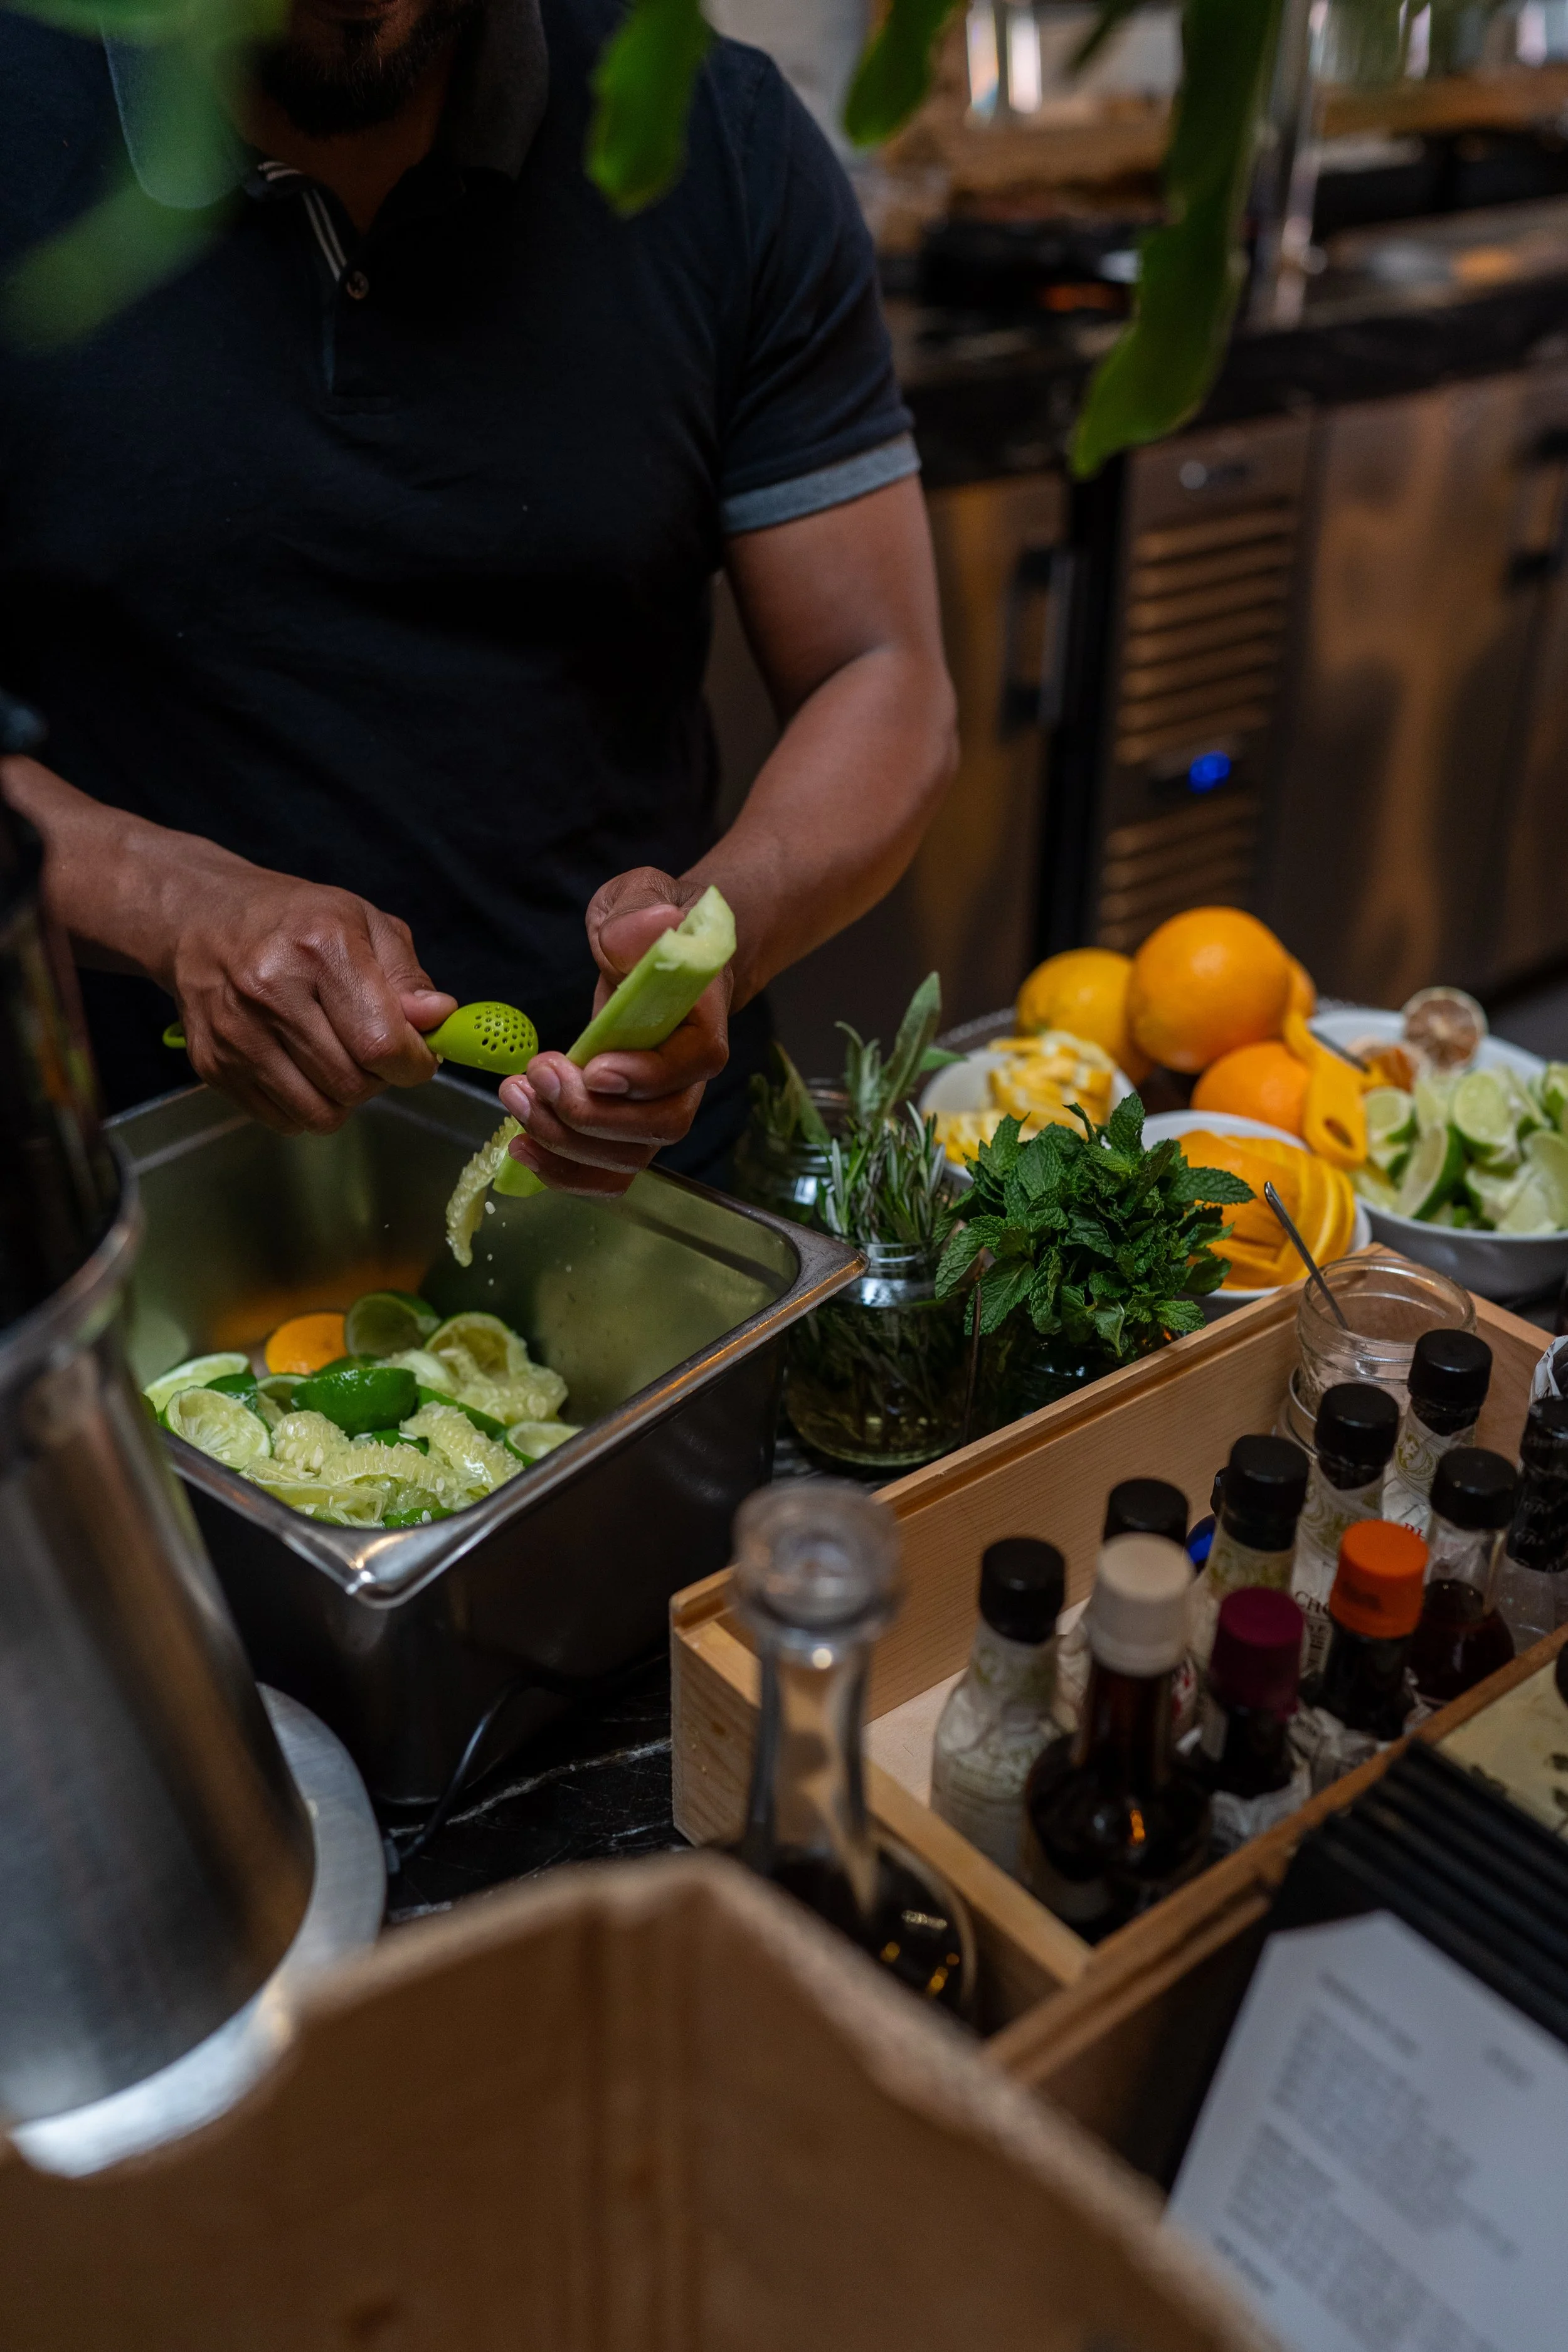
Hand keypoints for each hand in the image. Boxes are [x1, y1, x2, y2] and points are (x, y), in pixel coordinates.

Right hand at [0, 757, 452, 1133]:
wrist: (202, 919)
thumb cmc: (295, 921)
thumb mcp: (365, 924)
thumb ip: (408, 978)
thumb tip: (438, 1019)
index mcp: (319, 948)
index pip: (382, 1043)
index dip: (414, 1064)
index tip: (417, 1056)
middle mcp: (271, 991)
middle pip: (353, 1084)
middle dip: (379, 1079)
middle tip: (373, 1051)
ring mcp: (236, 1033)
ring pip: (319, 1114)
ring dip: (343, 1097)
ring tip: (338, 1058)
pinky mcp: (213, 1065)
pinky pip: (283, 1120)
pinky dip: (306, 1105)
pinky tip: (302, 1066)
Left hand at [497, 867, 729, 1197]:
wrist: (657, 954)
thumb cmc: (648, 927)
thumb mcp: (640, 900)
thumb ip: (637, 917)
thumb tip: (655, 924)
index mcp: (702, 1021)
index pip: (693, 1064)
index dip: (645, 1076)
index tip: (591, 1067)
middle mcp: (687, 1079)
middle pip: (657, 1126)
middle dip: (589, 1114)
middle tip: (534, 1075)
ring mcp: (656, 1109)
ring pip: (626, 1157)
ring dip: (564, 1142)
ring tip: (515, 1099)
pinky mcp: (625, 1127)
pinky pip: (606, 1173)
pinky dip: (564, 1173)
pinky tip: (519, 1149)